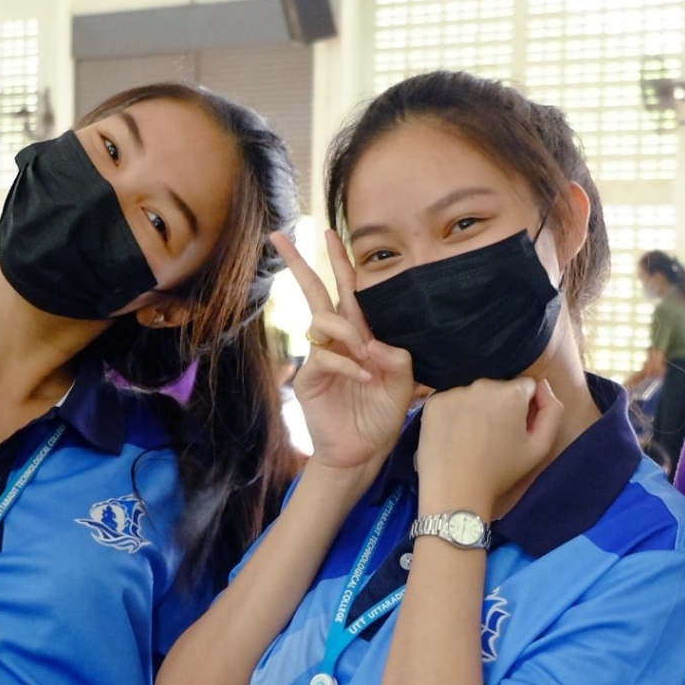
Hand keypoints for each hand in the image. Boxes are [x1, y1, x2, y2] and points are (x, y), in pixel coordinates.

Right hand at [274, 231, 415, 481]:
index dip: (340, 262)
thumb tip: (374, 342)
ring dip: (347, 331)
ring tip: (366, 355)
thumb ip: (398, 358)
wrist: (363, 451)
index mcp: (360, 334)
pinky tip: (363, 375)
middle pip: (315, 293)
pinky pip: (324, 356)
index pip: (349, 291)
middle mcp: (337, 340)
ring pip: (322, 321)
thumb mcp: (404, 384)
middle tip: (281, 238)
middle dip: (300, 264)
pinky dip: (346, 362)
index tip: (330, 234)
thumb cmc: (382, 415)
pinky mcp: (309, 377)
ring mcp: (320, 357)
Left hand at [417, 376, 562, 515]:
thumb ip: (552, 410)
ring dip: (475, 408)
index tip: (515, 429)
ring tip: (471, 439)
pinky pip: (450, 401)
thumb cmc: (501, 472)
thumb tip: (542, 385)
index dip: (524, 407)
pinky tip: (453, 436)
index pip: (526, 386)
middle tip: (493, 438)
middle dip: (499, 406)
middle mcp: (482, 384)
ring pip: (473, 394)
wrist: (456, 491)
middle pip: (498, 388)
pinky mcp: (433, 403)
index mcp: (512, 393)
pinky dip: (453, 414)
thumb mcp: (540, 447)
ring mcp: (454, 392)